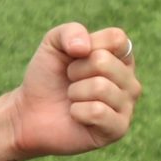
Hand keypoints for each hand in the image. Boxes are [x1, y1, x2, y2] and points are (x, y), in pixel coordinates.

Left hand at [8, 23, 138, 157]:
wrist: (29, 112)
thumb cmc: (47, 76)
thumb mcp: (53, 44)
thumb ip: (71, 31)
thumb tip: (85, 48)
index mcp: (121, 58)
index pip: (117, 39)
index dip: (87, 45)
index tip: (75, 56)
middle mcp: (130, 82)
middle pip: (104, 62)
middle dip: (75, 70)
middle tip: (70, 81)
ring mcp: (127, 107)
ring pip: (100, 87)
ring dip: (75, 92)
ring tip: (73, 99)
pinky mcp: (118, 129)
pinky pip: (98, 112)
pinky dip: (77, 111)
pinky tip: (76, 116)